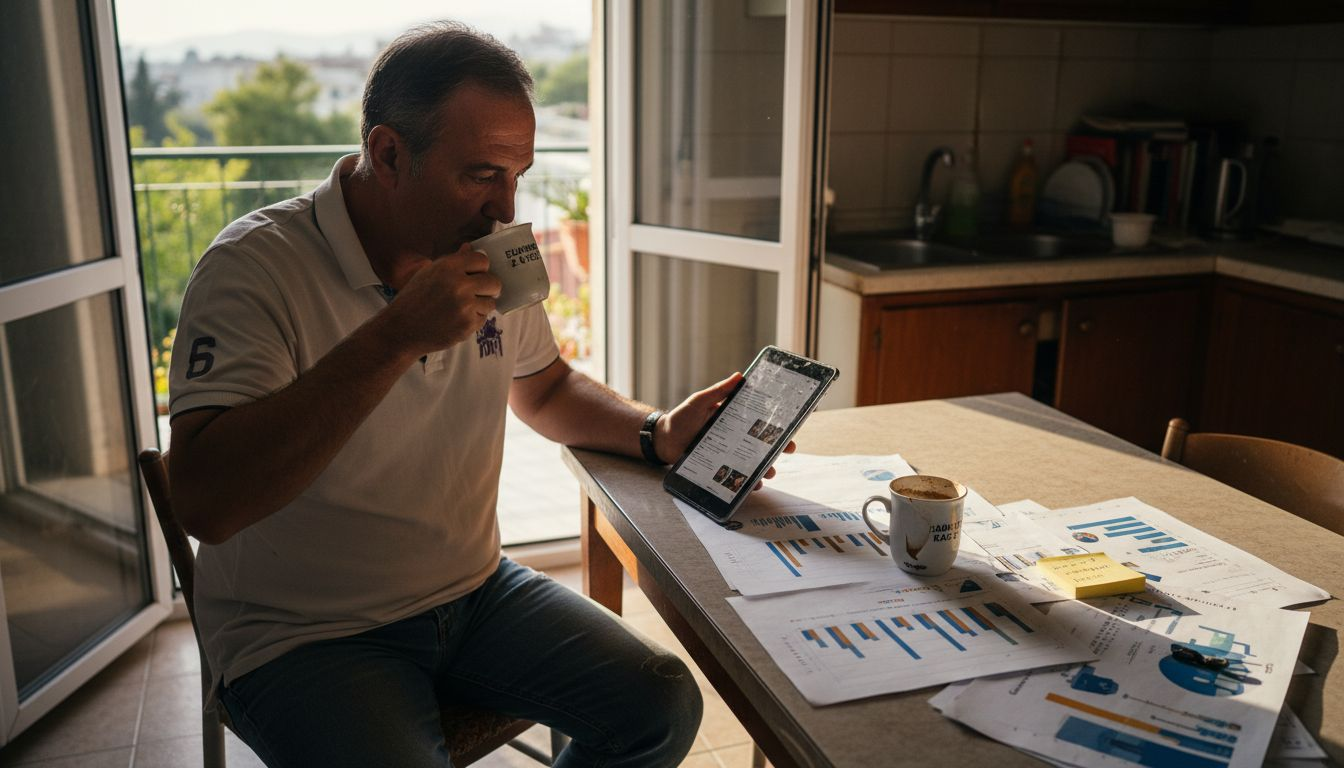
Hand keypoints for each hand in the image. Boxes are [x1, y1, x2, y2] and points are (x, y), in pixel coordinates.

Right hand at [377, 244, 501, 357]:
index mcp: (448, 267)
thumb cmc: (413, 299)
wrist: (401, 329)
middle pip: (494, 282)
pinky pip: (483, 319)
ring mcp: (465, 306)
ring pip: (490, 302)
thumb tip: (470, 247)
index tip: (475, 275)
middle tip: (475, 293)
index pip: (482, 260)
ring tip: (461, 308)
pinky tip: (456, 320)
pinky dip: (473, 320)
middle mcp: (459, 284)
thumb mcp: (428, 273)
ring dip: (480, 306)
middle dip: (487, 288)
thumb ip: (453, 261)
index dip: (480, 268)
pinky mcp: (467, 325)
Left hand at [657, 373, 796, 489]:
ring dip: (764, 468)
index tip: (790, 427)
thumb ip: (718, 391)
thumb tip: (739, 376)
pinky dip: (746, 482)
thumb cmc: (681, 418)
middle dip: (777, 448)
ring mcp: (728, 454)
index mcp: (733, 420)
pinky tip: (752, 485)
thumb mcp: (700, 401)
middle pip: (760, 444)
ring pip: (752, 462)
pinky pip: (736, 477)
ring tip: (769, 472)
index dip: (776, 425)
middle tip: (788, 450)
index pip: (759, 422)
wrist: (663, 440)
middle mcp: (734, 438)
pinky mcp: (719, 468)